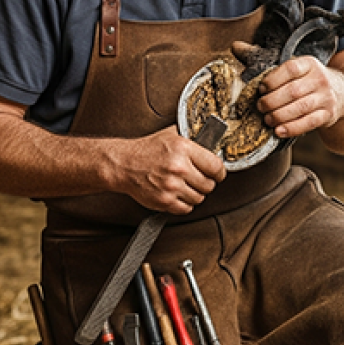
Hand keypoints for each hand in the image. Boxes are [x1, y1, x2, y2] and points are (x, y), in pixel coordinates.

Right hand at [109, 125, 225, 214]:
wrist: (124, 164)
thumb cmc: (146, 150)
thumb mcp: (171, 135)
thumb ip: (192, 140)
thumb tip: (212, 144)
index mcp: (183, 149)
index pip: (216, 166)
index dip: (219, 172)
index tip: (218, 174)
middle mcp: (179, 168)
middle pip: (209, 185)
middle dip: (206, 183)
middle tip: (199, 179)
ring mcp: (171, 186)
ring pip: (199, 198)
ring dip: (195, 194)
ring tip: (186, 186)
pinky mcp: (164, 201)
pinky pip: (186, 209)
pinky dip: (184, 204)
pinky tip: (179, 194)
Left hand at [257, 55, 341, 138]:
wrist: (341, 93)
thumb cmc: (309, 81)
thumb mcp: (299, 69)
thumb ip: (275, 69)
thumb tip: (241, 56)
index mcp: (310, 64)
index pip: (290, 69)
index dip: (272, 80)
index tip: (261, 88)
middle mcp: (320, 79)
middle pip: (293, 91)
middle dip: (272, 101)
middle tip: (260, 107)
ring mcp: (326, 97)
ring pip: (300, 108)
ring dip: (279, 116)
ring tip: (267, 119)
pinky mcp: (328, 114)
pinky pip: (309, 123)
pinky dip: (292, 128)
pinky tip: (279, 131)